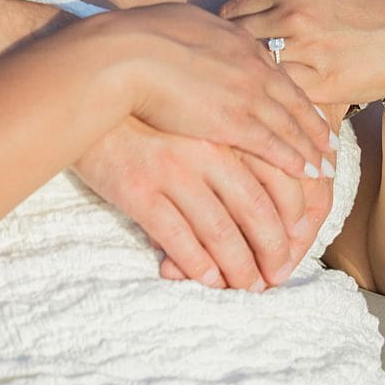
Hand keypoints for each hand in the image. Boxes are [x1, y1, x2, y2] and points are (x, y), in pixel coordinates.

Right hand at [76, 124, 333, 289]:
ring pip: (220, 233)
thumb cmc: (148, 111)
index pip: (280, 182)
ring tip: (247, 286)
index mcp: (226, 131)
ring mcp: (171, 172)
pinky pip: (179, 239)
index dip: (294, 222)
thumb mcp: (199, 117)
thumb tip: (267, 195)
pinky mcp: (138, 191)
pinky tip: (208, 279)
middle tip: (276, 276)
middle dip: (273, 252)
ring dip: (239, 268)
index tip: (295, 243)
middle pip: (257, 212)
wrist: (89, 98)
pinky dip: (199, 266)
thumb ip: (234, 144)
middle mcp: (206, 152)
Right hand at [98, 2, 330, 177]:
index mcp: (238, 41)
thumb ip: (200, 35)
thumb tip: (199, 37)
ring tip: (325, 171)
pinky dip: (294, 162)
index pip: (277, 74)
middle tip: (331, 147)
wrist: (124, 52)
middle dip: (314, 128)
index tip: (309, 114)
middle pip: (293, 101)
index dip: (296, 97)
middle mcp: (251, 66)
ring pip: (289, 126)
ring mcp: (245, 94)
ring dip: (310, 151)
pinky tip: (308, 175)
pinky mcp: (232, 122)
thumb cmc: (138, 35)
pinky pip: (274, 146)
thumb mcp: (180, 22)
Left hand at [218, 0, 384, 109]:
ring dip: (249, 75)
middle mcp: (295, 19)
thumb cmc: (366, 8)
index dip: (223, 27)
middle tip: (226, 65)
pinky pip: (281, 91)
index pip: (232, 10)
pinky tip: (272, 95)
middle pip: (236, 40)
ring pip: (255, 67)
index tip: (222, 40)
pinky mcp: (321, 85)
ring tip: (242, 82)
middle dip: (229, 53)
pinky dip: (274, 93)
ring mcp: (308, 53)